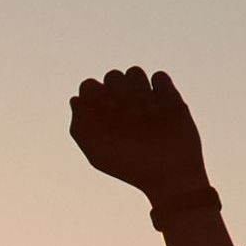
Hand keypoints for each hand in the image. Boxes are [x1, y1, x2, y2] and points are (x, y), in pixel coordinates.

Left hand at [66, 65, 209, 205]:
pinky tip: (161, 108)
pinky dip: (159, 87)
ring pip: (134, 71)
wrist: (169, 173)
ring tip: (145, 113)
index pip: (89, 87)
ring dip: (138, 88)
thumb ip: (80, 126)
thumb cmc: (131, 166)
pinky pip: (159, 76)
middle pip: (112, 76)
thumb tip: (76, 99)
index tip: (103, 110)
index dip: (94, 93)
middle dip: (117, 90)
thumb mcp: (98, 151)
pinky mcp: (170, 97)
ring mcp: (146, 100)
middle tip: (127, 114)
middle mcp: (123, 105)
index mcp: (103, 115)